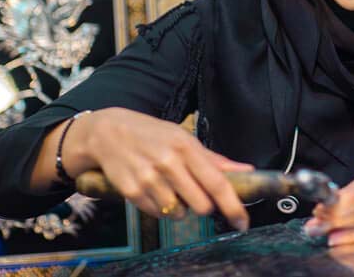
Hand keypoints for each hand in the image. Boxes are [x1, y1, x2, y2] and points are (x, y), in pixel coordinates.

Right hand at [69, 108, 253, 228]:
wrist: (108, 133)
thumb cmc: (151, 134)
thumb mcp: (183, 138)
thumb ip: (213, 159)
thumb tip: (245, 170)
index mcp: (186, 147)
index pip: (217, 183)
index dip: (233, 206)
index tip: (242, 221)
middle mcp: (168, 163)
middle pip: (201, 205)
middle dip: (203, 205)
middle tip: (194, 192)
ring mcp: (149, 178)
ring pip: (178, 213)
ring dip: (179, 206)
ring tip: (168, 186)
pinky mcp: (132, 191)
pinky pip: (157, 213)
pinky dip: (160, 207)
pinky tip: (153, 189)